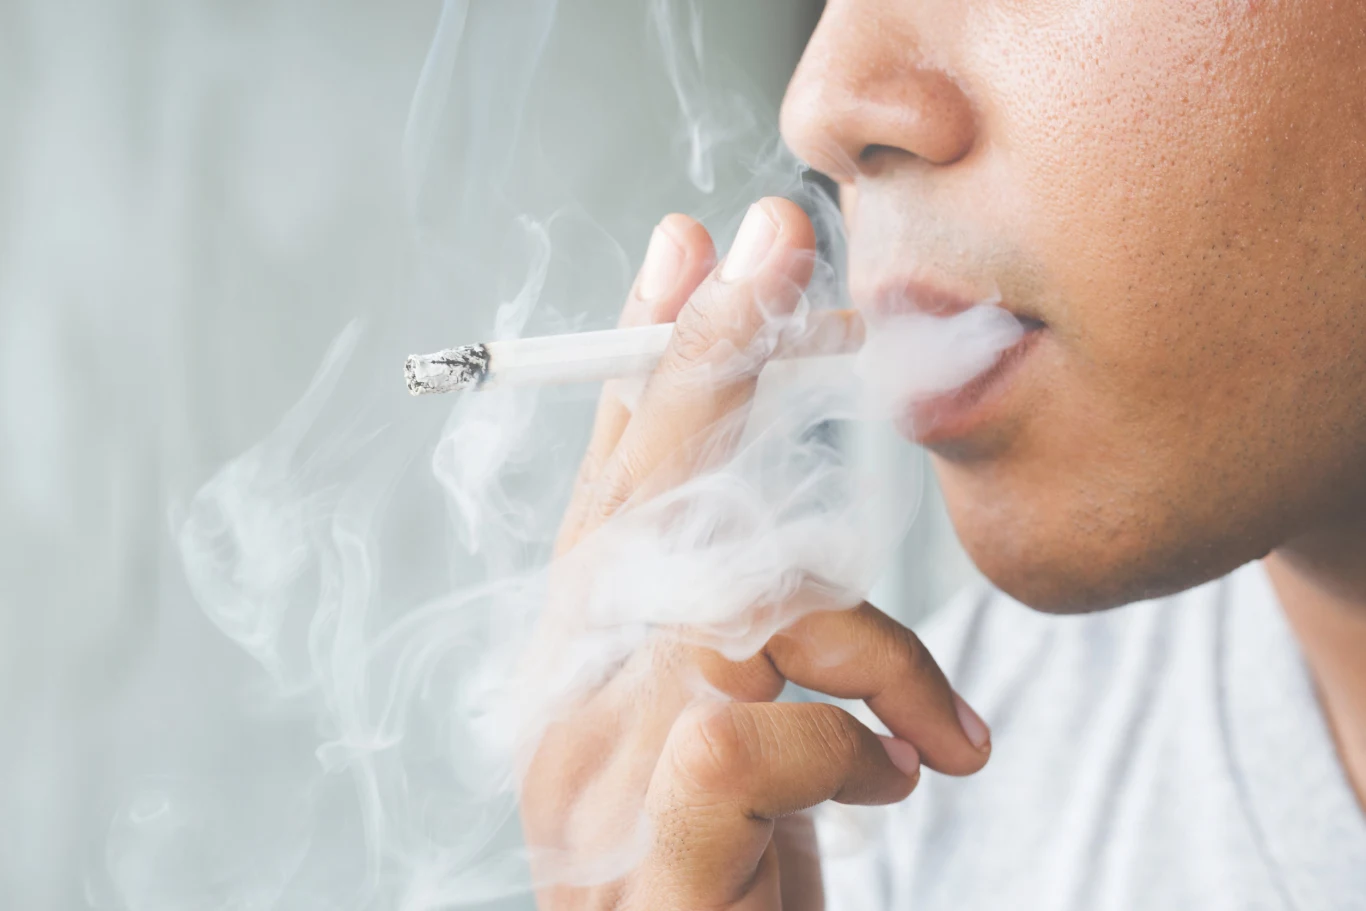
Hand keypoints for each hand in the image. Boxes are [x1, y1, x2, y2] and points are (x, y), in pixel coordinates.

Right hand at [521, 198, 991, 910]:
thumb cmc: (745, 868)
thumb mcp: (745, 724)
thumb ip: (742, 619)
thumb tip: (784, 517)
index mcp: (581, 664)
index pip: (605, 482)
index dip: (650, 361)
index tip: (692, 250)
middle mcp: (561, 708)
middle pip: (635, 503)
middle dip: (711, 364)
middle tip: (775, 245)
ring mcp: (590, 786)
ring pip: (717, 613)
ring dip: (855, 643)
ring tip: (928, 724)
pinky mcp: (650, 868)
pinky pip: (736, 738)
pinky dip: (840, 748)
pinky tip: (887, 784)